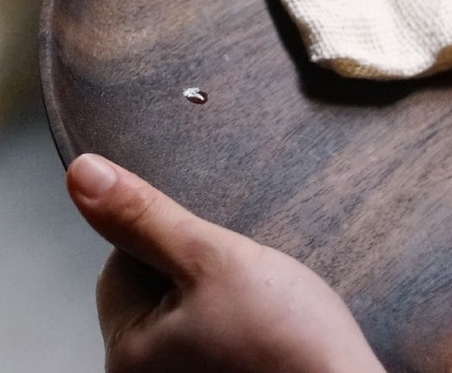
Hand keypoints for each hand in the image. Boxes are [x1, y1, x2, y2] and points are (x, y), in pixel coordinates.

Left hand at [67, 154, 384, 372]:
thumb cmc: (287, 345)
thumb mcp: (213, 261)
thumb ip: (148, 218)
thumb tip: (85, 176)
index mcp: (127, 354)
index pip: (122, 261)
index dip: (170, 237)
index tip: (211, 245)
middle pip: (156, 284)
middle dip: (200, 264)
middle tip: (244, 273)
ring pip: (191, 303)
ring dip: (223, 285)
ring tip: (262, 293)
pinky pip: (217, 328)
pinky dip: (240, 313)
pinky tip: (269, 314)